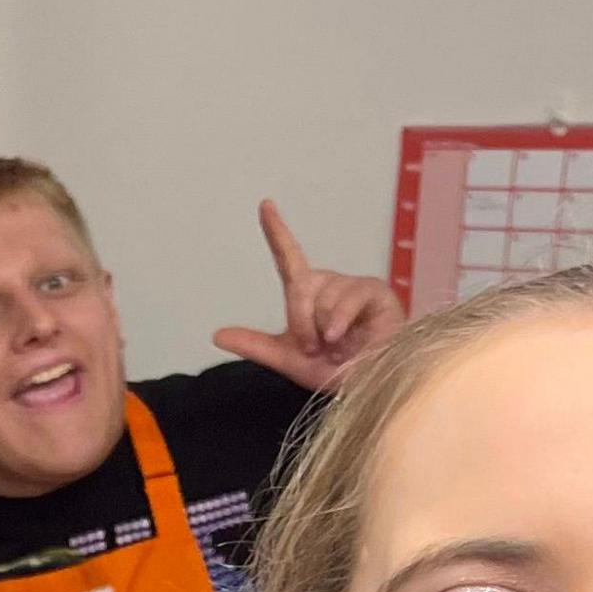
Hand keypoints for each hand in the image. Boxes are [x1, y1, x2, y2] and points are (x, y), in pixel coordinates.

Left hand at [211, 199, 404, 390]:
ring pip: (322, 299)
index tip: (265, 204)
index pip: (289, 257)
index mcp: (308, 294)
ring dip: (324, 331)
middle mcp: (329, 283)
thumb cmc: (336, 372)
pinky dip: (338, 322)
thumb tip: (217, 335)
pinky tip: (341, 339)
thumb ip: (256, 346)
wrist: (368, 387)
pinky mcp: (375, 292)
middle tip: (317, 348)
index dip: (277, 231)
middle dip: (301, 325)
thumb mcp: (290, 360)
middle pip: (298, 289)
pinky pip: (347, 299)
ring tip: (339, 347)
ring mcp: (353, 286)